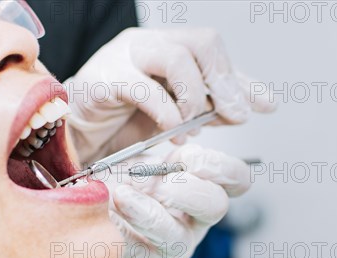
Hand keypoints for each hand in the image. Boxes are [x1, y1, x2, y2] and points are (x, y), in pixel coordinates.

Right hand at [64, 27, 275, 162]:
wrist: (76, 135)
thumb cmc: (123, 121)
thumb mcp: (178, 113)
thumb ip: (213, 106)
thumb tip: (258, 104)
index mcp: (167, 47)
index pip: (212, 49)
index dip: (238, 78)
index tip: (261, 107)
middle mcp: (147, 43)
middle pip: (200, 42)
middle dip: (223, 82)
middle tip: (233, 115)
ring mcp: (123, 56)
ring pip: (175, 57)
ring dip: (194, 97)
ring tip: (191, 125)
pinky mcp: (102, 79)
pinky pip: (141, 87)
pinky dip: (164, 111)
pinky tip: (171, 128)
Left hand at [88, 144, 250, 257]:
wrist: (96, 217)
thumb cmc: (124, 181)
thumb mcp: (146, 153)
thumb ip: (163, 137)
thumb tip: (170, 117)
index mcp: (202, 183)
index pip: (236, 178)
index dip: (220, 166)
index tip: (187, 157)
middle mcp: (195, 217)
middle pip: (216, 205)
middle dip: (186, 189)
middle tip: (157, 182)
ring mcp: (173, 244)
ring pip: (178, 237)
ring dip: (149, 212)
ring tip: (122, 194)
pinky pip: (142, 252)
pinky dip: (123, 228)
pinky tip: (110, 209)